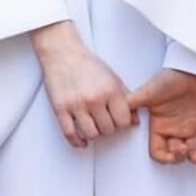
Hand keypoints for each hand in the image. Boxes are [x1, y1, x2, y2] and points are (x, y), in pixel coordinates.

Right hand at [31, 21, 135, 148]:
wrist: (63, 54)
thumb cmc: (88, 64)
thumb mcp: (113, 77)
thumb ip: (126, 98)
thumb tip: (135, 120)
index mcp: (110, 90)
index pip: (123, 121)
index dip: (122, 123)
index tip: (118, 120)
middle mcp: (94, 98)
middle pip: (108, 130)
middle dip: (108, 129)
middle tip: (105, 122)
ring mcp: (77, 105)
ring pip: (91, 134)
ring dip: (94, 134)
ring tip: (94, 127)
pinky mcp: (61, 109)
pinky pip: (70, 134)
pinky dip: (77, 141)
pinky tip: (82, 139)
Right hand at [128, 69, 195, 165]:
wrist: (194, 70)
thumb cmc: (171, 78)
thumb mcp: (148, 91)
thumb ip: (132, 103)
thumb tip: (119, 115)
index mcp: (158, 125)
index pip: (156, 150)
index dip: (162, 157)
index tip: (169, 156)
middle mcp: (171, 128)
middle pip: (171, 154)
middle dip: (176, 158)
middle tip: (182, 150)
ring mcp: (187, 128)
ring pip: (186, 153)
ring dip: (189, 158)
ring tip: (193, 153)